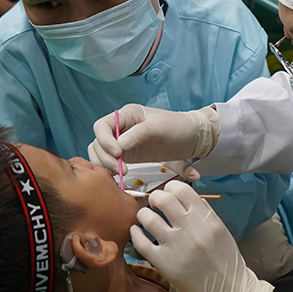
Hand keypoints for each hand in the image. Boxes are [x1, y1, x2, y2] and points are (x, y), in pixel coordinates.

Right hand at [89, 105, 218, 176]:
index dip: (105, 140)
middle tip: (119, 170)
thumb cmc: (179, 127)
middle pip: (98, 142)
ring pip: (101, 154)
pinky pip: (111, 163)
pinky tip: (119, 177)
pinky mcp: (128, 156)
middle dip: (104, 156)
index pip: (102, 126)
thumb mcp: (159, 127)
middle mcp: (121, 128)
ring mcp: (123, 143)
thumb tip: (118, 147)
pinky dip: (110, 170)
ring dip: (105, 165)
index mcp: (127, 115)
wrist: (194, 138)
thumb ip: (138, 134)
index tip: (118, 153)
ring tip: (120, 174)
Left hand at [131, 181, 273, 291]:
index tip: (169, 194)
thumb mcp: (221, 231)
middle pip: (163, 199)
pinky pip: (140, 242)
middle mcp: (192, 230)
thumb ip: (204, 213)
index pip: (183, 190)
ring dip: (143, 214)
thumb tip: (183, 198)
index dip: (171, 188)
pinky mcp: (164, 264)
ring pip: (148, 218)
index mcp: (208, 220)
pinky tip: (137, 232)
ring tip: (145, 218)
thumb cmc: (227, 261)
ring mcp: (176, 247)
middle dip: (155, 198)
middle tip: (155, 204)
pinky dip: (135, 233)